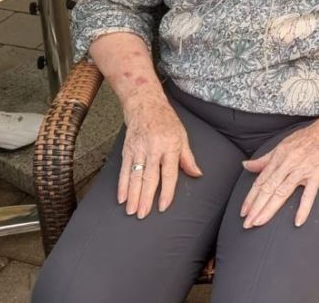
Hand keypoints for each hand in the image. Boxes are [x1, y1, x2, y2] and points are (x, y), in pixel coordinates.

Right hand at [118, 95, 201, 218]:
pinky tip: (121, 197)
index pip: (169, 173)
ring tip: (131, 211)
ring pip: (135, 175)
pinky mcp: (127, 149)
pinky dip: (122, 185)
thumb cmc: (166, 121)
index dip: (166, 191)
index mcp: (170, 146)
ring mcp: (139, 149)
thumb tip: (197, 174)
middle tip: (143, 214)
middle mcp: (154, 149)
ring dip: (132, 195)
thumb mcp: (182, 136)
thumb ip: (188, 158)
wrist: (145, 104)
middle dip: (145, 197)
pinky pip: (124, 169)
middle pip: (149, 177)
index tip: (163, 206)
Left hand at [240, 113, 318, 228]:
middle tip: (247, 224)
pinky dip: (304, 208)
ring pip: (282, 192)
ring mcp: (303, 171)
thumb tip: (247, 166)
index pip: (261, 181)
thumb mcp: (283, 145)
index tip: (243, 212)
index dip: (251, 197)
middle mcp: (288, 165)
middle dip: (256, 207)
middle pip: (268, 189)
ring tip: (260, 222)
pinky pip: (309, 194)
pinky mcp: (318, 176)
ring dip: (270, 209)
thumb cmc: (308, 138)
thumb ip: (265, 159)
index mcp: (279, 158)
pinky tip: (298, 222)